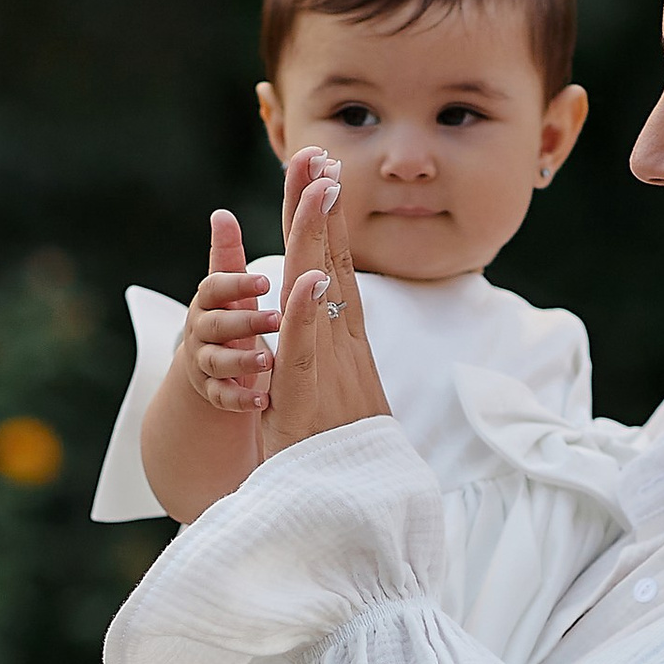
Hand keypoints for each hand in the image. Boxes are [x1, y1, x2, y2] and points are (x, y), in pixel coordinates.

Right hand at [181, 207, 278, 415]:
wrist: (208, 368)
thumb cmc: (228, 318)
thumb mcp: (228, 289)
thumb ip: (227, 255)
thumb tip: (221, 214)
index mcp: (207, 301)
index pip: (214, 288)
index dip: (237, 284)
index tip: (266, 280)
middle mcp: (200, 331)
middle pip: (215, 325)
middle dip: (244, 321)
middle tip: (277, 318)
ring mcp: (205, 364)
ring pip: (217, 363)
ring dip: (241, 361)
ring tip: (268, 360)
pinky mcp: (213, 393)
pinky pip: (222, 399)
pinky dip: (241, 400)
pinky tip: (264, 400)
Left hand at [266, 148, 392, 452]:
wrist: (356, 510)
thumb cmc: (337, 456)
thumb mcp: (327, 394)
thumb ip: (322, 355)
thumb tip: (322, 315)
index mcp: (343, 343)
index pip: (333, 266)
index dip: (326, 218)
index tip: (323, 171)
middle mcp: (343, 346)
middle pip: (331, 262)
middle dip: (321, 206)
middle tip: (317, 153)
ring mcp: (331, 370)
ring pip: (322, 293)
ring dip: (319, 239)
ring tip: (319, 187)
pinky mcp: (311, 401)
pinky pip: (307, 350)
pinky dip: (307, 313)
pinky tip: (308, 275)